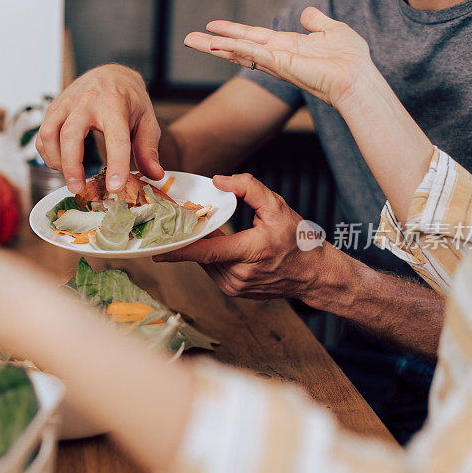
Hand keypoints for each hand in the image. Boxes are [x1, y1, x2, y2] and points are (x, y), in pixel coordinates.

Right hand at [36, 64, 163, 192]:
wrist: (112, 74)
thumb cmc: (130, 100)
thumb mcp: (147, 121)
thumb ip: (148, 149)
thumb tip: (154, 175)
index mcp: (115, 104)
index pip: (116, 137)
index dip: (116, 164)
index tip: (115, 187)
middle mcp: (87, 101)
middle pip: (71, 134)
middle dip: (72, 165)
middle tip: (78, 189)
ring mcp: (67, 103)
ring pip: (50, 133)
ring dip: (56, 160)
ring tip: (70, 177)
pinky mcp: (55, 107)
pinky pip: (43, 134)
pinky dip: (47, 154)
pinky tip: (61, 164)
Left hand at [154, 174, 325, 300]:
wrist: (314, 274)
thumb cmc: (298, 239)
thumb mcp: (278, 207)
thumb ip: (249, 188)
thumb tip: (218, 180)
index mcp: (251, 252)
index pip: (207, 252)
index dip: (180, 250)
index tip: (157, 250)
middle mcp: (240, 274)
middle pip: (202, 255)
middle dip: (188, 239)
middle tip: (174, 223)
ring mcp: (236, 287)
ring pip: (205, 263)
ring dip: (199, 248)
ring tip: (194, 230)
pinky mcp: (234, 291)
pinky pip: (212, 270)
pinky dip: (209, 257)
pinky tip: (211, 243)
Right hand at [184, 7, 376, 110]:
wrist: (358, 79)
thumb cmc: (350, 60)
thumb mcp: (333, 30)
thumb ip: (317, 21)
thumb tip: (307, 12)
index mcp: (286, 47)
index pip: (253, 38)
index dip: (233, 31)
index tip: (213, 27)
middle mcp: (276, 56)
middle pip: (237, 47)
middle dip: (213, 42)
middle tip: (188, 38)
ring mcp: (276, 62)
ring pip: (238, 51)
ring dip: (214, 46)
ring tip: (191, 40)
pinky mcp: (280, 65)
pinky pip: (253, 54)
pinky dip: (234, 48)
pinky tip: (217, 44)